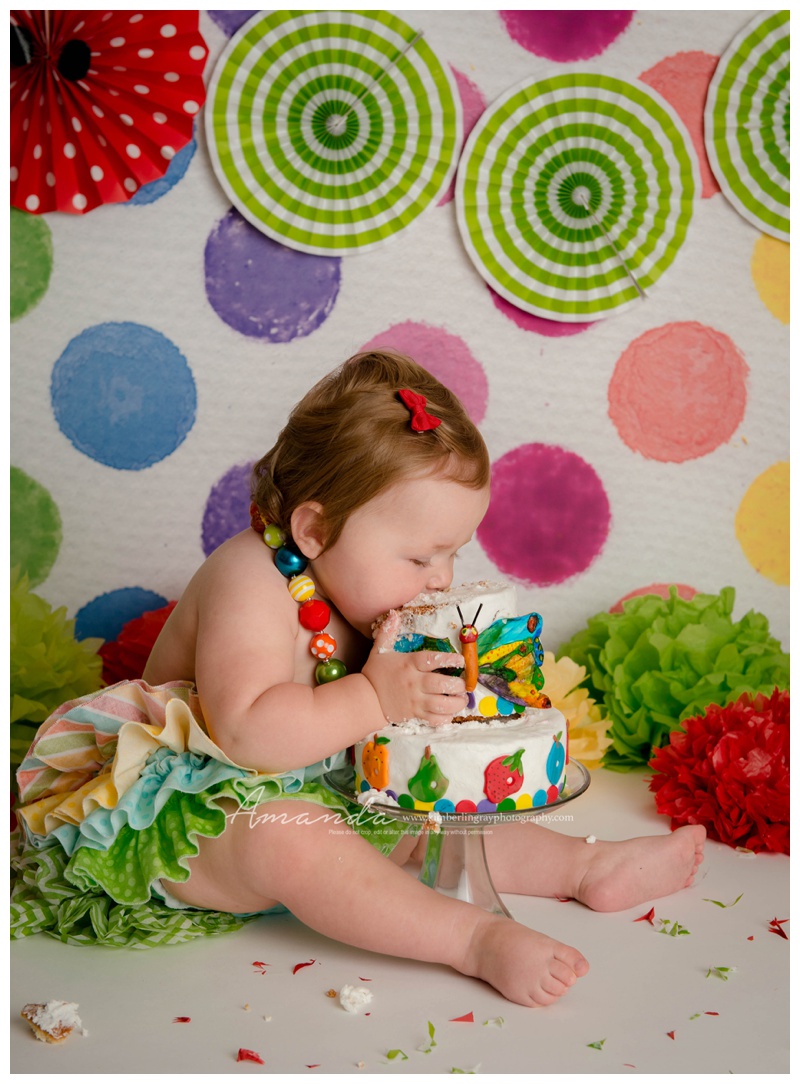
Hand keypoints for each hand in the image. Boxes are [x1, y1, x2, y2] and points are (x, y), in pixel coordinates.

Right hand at [361, 611, 467, 725]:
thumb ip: (388, 632)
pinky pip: (434, 719)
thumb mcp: (379, 651)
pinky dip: (445, 718)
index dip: (449, 660)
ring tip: (462, 699)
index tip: (461, 661)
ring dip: (456, 703)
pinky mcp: (414, 715)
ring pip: (441, 704)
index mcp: (408, 665)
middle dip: (457, 685)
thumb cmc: (375, 673)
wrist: (365, 699)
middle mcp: (414, 683)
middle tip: (463, 684)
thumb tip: (393, 614)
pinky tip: (450, 712)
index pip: (432, 660)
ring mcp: (415, 701)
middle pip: (441, 684)